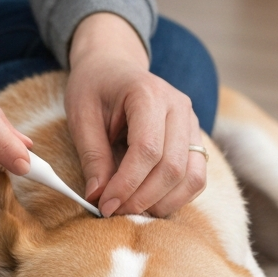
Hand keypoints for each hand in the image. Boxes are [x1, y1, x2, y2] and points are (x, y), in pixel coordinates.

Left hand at [65, 13, 205, 217]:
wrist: (114, 65)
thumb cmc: (94, 87)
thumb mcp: (81, 116)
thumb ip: (92, 156)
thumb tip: (98, 197)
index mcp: (149, 94)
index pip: (148, 149)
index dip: (127, 184)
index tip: (105, 204)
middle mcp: (179, 107)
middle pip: (172, 167)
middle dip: (142, 198)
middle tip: (113, 211)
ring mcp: (192, 123)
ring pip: (191, 177)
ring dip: (161, 203)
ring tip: (130, 210)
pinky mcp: (194, 139)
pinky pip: (196, 177)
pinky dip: (175, 197)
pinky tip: (148, 203)